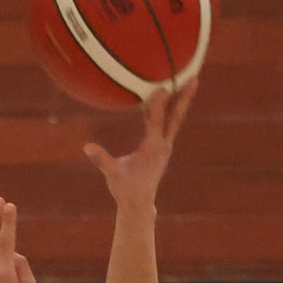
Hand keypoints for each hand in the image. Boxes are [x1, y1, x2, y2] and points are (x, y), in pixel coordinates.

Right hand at [84, 78, 195, 213]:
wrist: (139, 203)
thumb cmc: (125, 188)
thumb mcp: (113, 174)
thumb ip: (102, 160)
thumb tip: (87, 147)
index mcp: (153, 148)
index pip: (157, 121)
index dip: (158, 104)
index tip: (162, 87)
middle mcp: (163, 145)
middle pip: (176, 117)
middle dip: (184, 98)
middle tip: (194, 79)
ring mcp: (164, 146)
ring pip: (174, 119)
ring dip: (180, 101)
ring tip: (187, 83)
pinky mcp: (161, 147)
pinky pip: (167, 124)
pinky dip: (168, 110)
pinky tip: (165, 100)